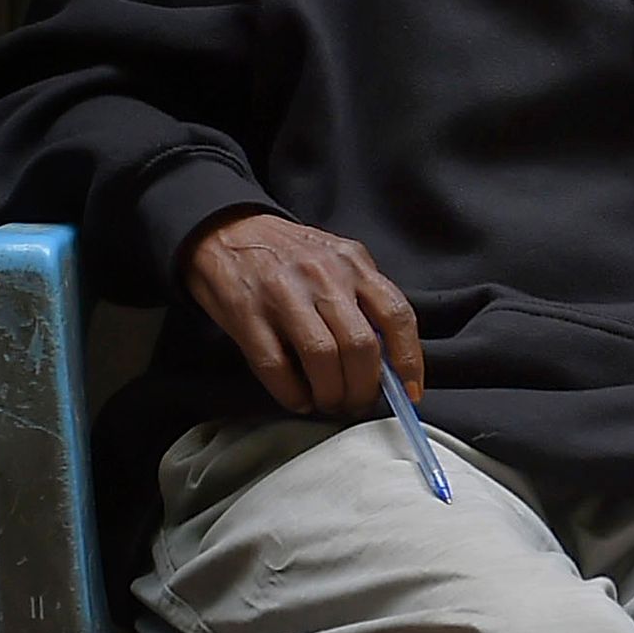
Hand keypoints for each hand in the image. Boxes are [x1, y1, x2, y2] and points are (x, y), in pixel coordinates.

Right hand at [181, 211, 425, 415]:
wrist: (223, 229)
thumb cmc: (288, 255)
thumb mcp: (337, 260)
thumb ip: (365, 297)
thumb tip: (390, 358)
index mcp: (353, 263)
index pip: (396, 315)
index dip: (409, 360)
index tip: (410, 393)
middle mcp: (323, 275)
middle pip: (360, 345)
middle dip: (364, 387)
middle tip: (357, 402)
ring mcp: (283, 294)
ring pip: (322, 358)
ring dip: (330, 393)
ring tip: (329, 402)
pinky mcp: (246, 313)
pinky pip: (276, 365)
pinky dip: (291, 393)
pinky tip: (298, 399)